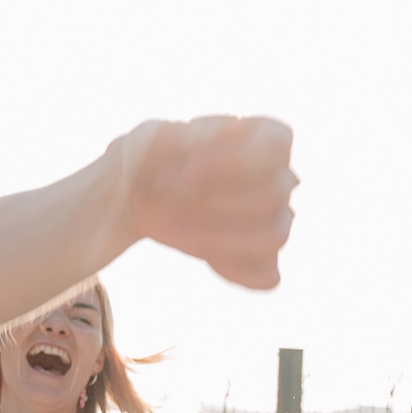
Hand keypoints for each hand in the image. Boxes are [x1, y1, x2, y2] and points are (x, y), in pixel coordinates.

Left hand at [120, 117, 296, 288]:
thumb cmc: (150, 158)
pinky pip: (267, 275)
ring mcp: (272, 219)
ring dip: (222, 238)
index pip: (278, 147)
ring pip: (275, 237)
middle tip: (171, 196)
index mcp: (263, 137)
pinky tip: (206, 257)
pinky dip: (236, 271)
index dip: (234, 160)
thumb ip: (183, 141)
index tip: (189, 168)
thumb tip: (216, 150)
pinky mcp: (257, 257)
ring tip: (183, 229)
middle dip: (214, 201)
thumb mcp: (153, 139)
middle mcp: (278, 178)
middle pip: (272, 196)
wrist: (133, 193)